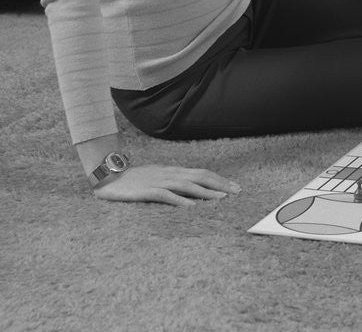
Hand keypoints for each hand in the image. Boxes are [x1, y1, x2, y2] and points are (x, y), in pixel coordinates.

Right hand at [92, 164, 240, 206]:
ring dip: (206, 192)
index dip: (219, 179)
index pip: (202, 173)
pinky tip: (192, 207)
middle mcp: (170, 174)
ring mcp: (158, 181)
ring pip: (187, 185)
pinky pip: (166, 195)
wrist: (107, 177)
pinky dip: (180, 200)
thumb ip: (173, 182)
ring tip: (222, 199)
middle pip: (200, 177)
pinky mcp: (146, 191)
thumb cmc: (133, 179)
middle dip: (220, 184)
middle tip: (236, 192)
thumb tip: (192, 191)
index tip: (234, 187)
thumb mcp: (157, 178)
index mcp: (173, 171)